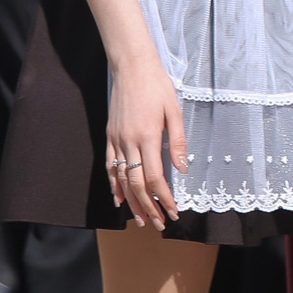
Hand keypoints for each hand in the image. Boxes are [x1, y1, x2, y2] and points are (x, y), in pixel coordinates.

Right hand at [105, 54, 187, 228]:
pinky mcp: (109, 136)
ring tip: (140, 219)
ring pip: (122, 179)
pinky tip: (119, 199)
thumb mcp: (175, 110)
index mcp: (148, 136)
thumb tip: (183, 169)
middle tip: (158, 224)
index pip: (156, 177)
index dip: (164, 198)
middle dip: (148, 207)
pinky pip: (110, 166)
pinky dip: (114, 185)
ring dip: (131, 202)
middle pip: (137, 184)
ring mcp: (117, 140)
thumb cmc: (158, 86)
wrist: (132, 67)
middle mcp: (129, 142)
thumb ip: (179, 141)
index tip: (173, 211)